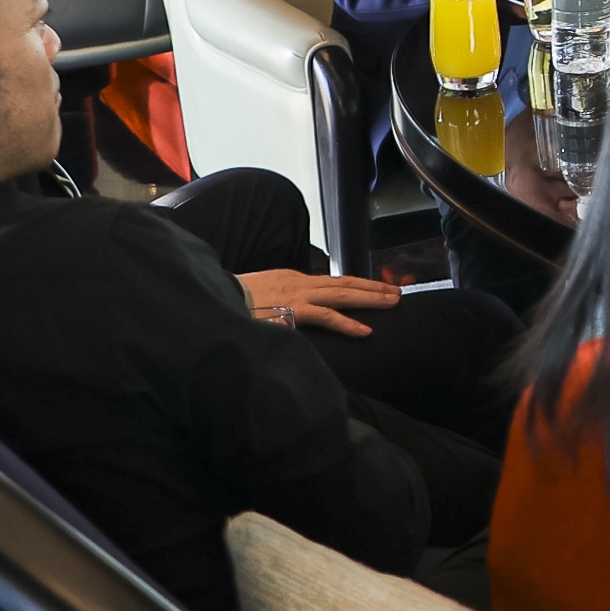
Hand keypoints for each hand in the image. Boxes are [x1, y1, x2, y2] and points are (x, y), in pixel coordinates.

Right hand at [240, 268, 401, 337]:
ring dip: (370, 299)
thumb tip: (292, 314)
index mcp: (293, 279)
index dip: (355, 286)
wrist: (213, 296)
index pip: (332, 282)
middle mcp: (300, 282)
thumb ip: (281, 303)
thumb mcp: (263, 296)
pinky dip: (347, 324)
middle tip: (397, 292)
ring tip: (393, 302)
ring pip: (342, 295)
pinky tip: (365, 331)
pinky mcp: (292, 311)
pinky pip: (325, 317)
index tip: (375, 288)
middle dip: (373, 287)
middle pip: (344, 284)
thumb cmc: (234, 301)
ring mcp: (298, 295)